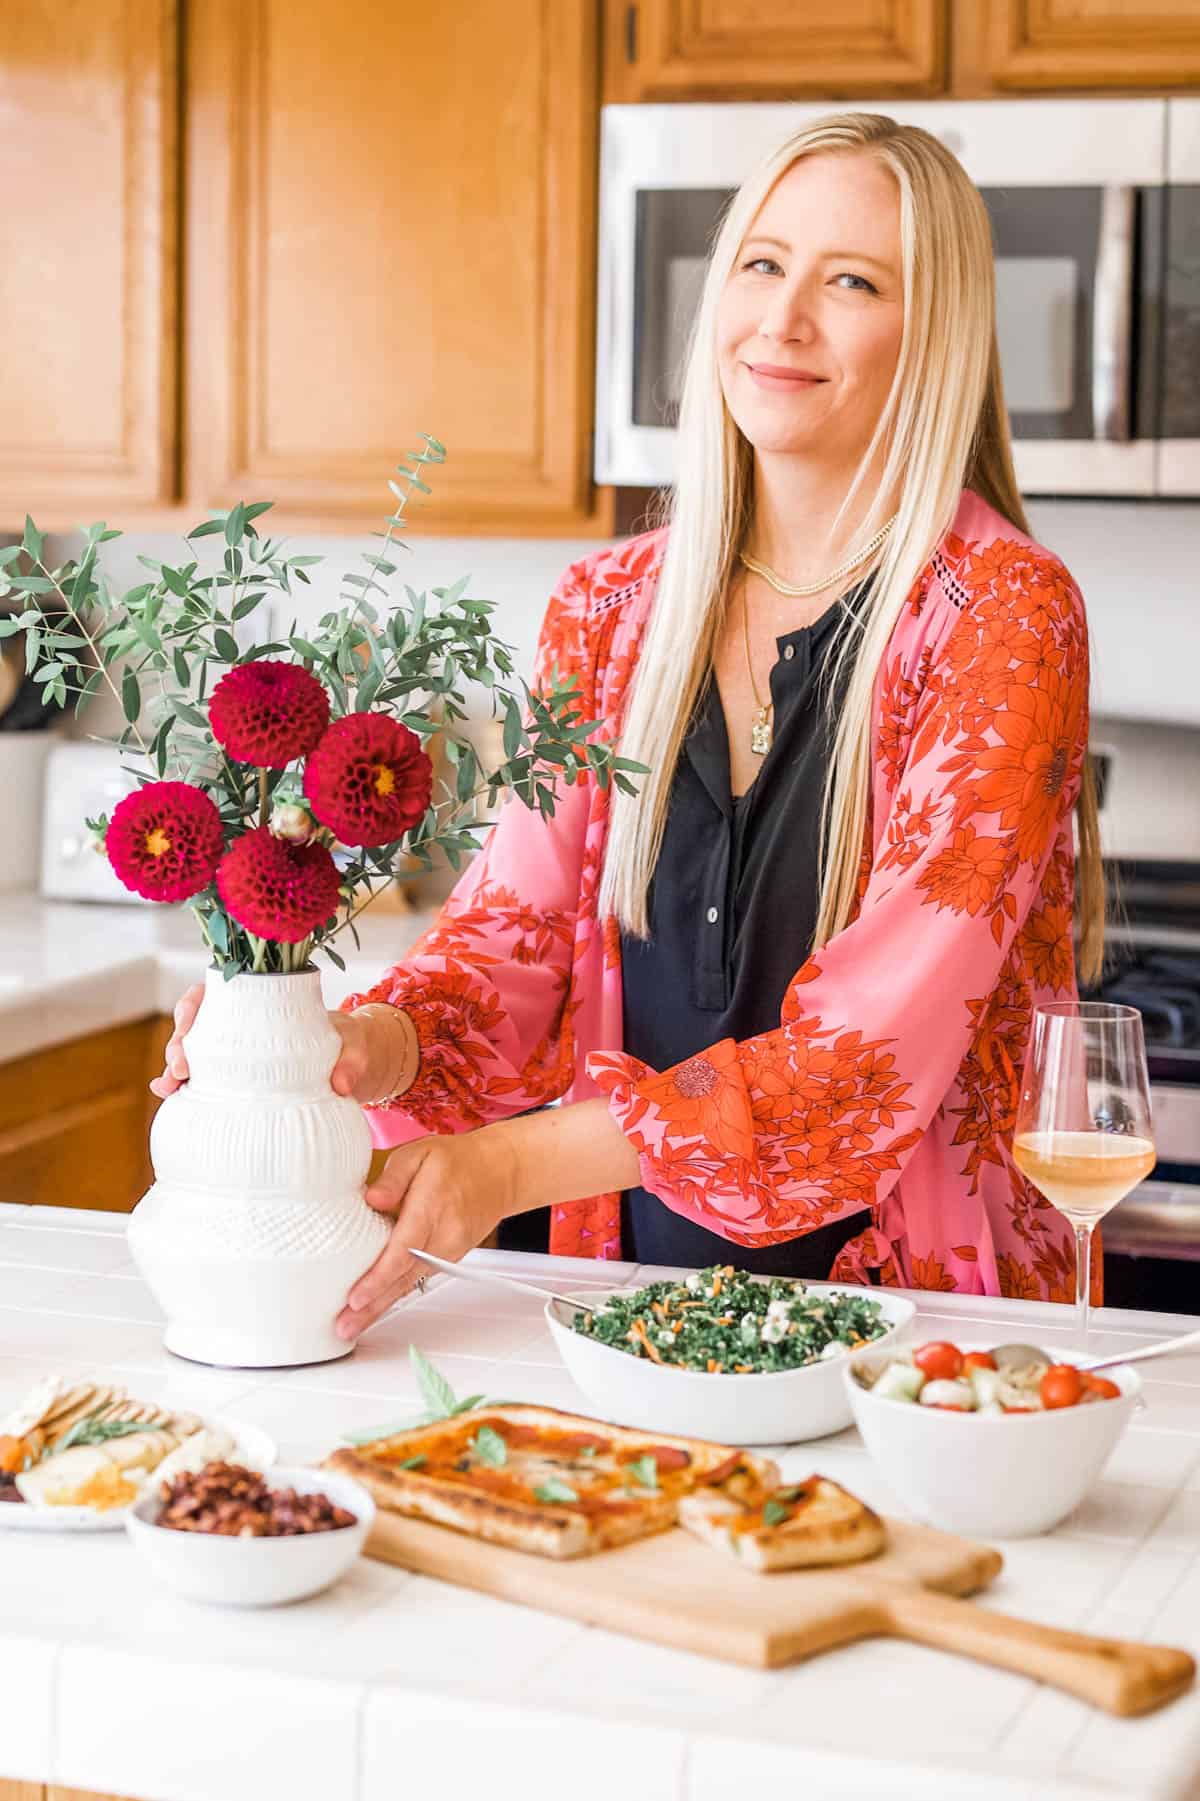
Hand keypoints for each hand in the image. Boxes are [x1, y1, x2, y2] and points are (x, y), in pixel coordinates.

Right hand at [149, 985, 409, 1102]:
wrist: (347, 1065)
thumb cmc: (347, 1042)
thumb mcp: (353, 1044)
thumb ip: (351, 1059)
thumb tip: (342, 1085)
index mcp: (263, 997)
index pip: (216, 990)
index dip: (194, 1006)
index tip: (189, 1028)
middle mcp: (240, 1021)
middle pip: (196, 1022)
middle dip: (179, 1041)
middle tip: (180, 1068)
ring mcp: (232, 1049)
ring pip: (192, 1051)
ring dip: (174, 1067)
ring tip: (167, 1087)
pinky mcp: (233, 1075)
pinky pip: (202, 1077)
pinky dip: (183, 1085)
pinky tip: (170, 1098)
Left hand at [335, 1130, 517, 1339]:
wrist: (499, 1173)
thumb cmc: (456, 1161)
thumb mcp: (421, 1153)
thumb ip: (394, 1175)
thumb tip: (371, 1199)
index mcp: (432, 1208)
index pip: (403, 1251)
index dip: (378, 1278)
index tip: (356, 1297)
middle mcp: (443, 1236)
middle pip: (404, 1277)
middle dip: (372, 1306)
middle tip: (343, 1327)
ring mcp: (448, 1251)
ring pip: (410, 1284)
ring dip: (380, 1308)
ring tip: (351, 1327)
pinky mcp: (448, 1259)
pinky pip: (418, 1280)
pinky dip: (395, 1297)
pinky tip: (374, 1311)